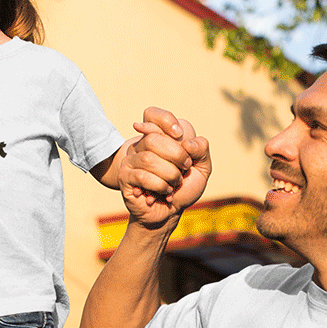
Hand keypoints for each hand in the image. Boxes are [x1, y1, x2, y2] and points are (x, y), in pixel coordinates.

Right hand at [120, 106, 210, 226]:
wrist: (169, 213)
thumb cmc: (183, 188)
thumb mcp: (202, 168)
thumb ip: (201, 149)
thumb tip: (186, 142)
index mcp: (158, 136)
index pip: (152, 114)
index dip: (166, 121)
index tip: (180, 134)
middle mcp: (141, 145)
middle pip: (153, 139)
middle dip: (176, 156)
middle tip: (184, 170)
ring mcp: (131, 160)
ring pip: (148, 159)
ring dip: (170, 175)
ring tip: (174, 185)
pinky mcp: (125, 177)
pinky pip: (142, 176)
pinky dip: (160, 186)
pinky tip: (163, 193)